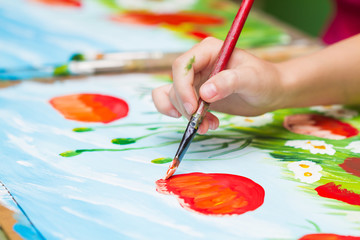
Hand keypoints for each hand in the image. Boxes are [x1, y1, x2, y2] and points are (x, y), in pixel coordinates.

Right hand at [152, 37, 286, 133]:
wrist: (271, 92)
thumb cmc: (265, 80)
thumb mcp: (251, 79)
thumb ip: (229, 82)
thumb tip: (205, 93)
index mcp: (209, 51)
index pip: (183, 66)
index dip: (182, 87)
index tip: (193, 108)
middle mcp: (198, 64)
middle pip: (176, 84)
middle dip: (185, 106)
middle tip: (200, 122)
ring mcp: (196, 80)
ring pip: (174, 96)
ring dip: (184, 114)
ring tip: (206, 126)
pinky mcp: (196, 95)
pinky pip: (175, 103)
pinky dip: (180, 115)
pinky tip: (197, 123)